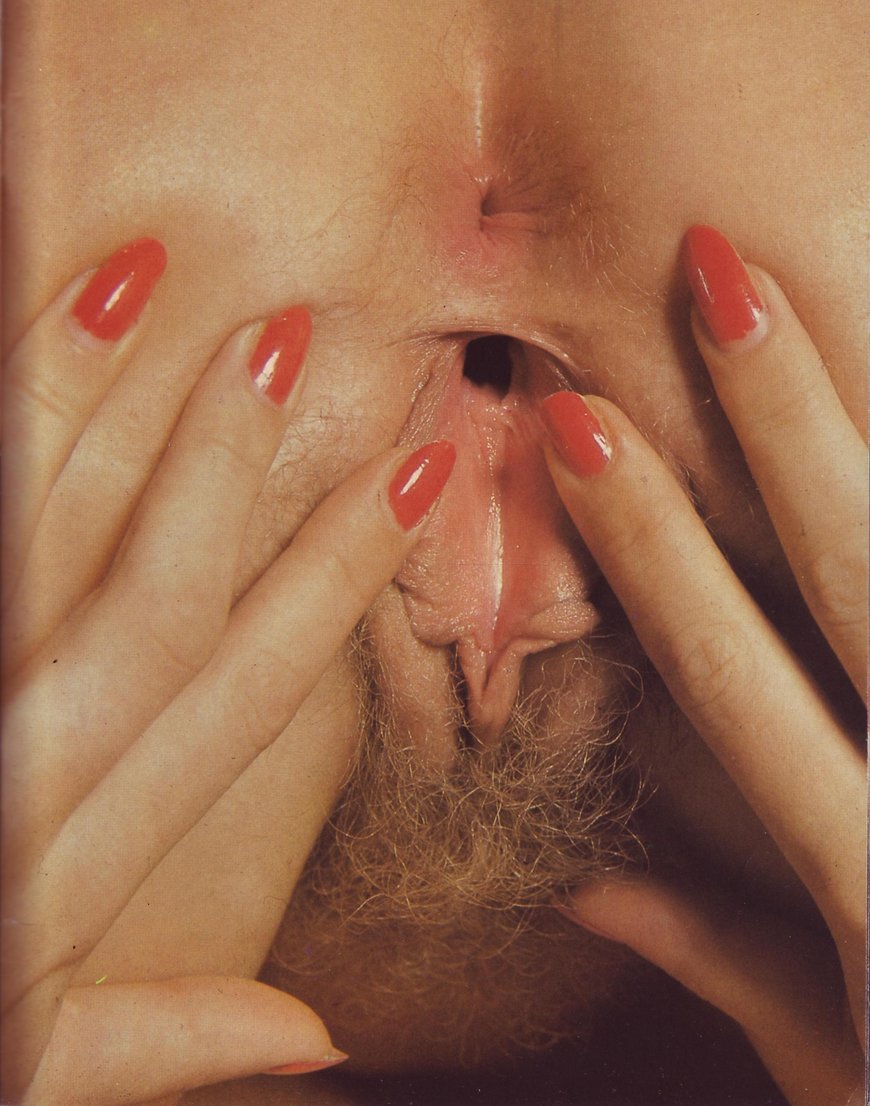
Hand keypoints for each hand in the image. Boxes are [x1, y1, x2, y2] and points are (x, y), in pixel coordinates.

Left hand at [1, 239, 455, 1104]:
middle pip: (165, 605)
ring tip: (159, 281)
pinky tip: (33, 318)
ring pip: (40, 546)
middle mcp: (25, 787)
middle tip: (299, 334)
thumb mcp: (29, 1065)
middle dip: (239, 466)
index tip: (417, 473)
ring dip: (97, 408)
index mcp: (78, 871)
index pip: (247, 691)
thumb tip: (314, 1040)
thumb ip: (160, 1038)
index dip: (342, 577)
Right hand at [541, 226, 865, 1105]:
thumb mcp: (841, 1072)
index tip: (576, 423)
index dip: (642, 538)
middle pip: (856, 564)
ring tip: (845, 285)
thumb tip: (588, 886)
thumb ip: (723, 960)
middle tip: (721, 265)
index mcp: (864, 869)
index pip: (720, 659)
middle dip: (779, 414)